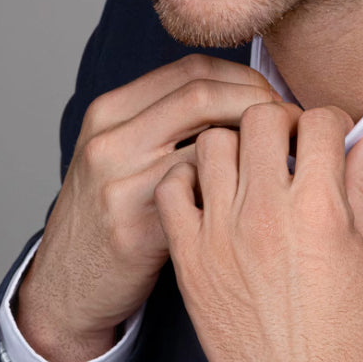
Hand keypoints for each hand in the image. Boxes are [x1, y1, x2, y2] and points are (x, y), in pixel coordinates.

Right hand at [16, 55, 282, 361]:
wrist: (67, 290)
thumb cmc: (110, 227)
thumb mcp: (121, 163)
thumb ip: (166, 131)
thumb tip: (243, 108)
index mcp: (109, 113)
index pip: (192, 71)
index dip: (246, 80)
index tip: (278, 105)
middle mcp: (110, 139)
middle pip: (202, 93)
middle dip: (260, 104)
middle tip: (295, 130)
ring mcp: (119, 183)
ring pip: (206, 140)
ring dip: (259, 147)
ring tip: (289, 164)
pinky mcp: (136, 229)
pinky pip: (202, 196)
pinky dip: (242, 193)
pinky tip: (266, 203)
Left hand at [153, 103, 362, 361]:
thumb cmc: (349, 338)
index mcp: (319, 207)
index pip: (317, 121)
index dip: (327, 124)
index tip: (325, 141)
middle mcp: (265, 212)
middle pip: (259, 118)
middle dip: (277, 123)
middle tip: (284, 148)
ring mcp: (220, 235)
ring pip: (210, 144)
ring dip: (231, 146)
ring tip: (246, 172)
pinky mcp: (190, 261)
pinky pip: (171, 190)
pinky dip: (187, 180)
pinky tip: (209, 198)